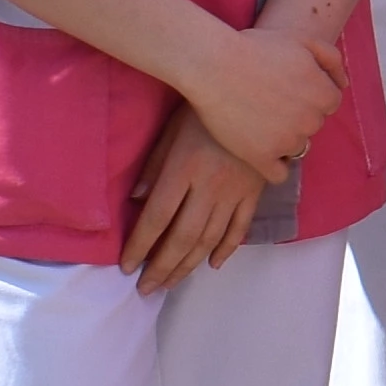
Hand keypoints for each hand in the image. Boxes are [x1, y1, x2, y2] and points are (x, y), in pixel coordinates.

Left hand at [125, 111, 274, 286]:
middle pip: (182, 237)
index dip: (140, 245)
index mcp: (184, 169)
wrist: (259, 96)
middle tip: (146, 289)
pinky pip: (239, 228)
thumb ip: (154, 165)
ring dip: (188, 266)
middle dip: (161, 267)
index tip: (126, 266)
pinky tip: (212, 265)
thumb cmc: (205, 108)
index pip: (157, 217)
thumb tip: (136, 200)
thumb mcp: (171, 129)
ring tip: (170, 283)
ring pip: (210, 239)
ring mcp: (235, 193)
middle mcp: (209, 187)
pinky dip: (226, 249)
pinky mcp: (254, 193)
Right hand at [183, 24, 344, 181]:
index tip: (287, 88)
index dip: (308, 94)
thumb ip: (331, 59)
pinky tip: (260, 151)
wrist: (214, 65)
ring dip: (285, 139)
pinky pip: (279, 174)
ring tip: (259, 121)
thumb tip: (344, 84)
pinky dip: (273, 165)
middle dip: (297, 115)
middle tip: (269, 100)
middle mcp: (310, 121)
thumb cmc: (255, 48)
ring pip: (297, 148)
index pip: (329, 103)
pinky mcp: (262, 157)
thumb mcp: (301, 40)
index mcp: (323, 94)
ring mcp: (287, 142)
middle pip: (312, 125)